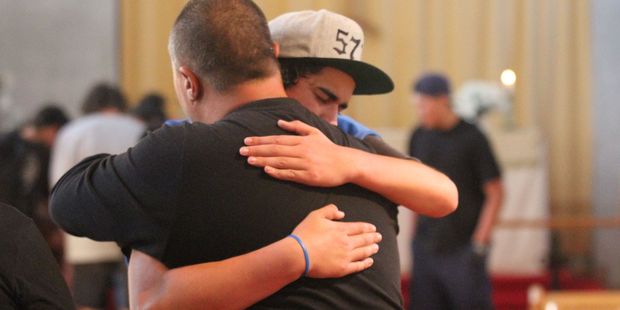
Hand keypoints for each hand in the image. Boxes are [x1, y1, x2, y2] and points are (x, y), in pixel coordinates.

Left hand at [240, 120, 355, 186]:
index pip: (276, 139)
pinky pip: (290, 174)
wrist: (346, 164)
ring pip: (280, 161)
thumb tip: (280, 122)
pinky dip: (278, 172)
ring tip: (249, 161)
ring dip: (263, 161)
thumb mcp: (314, 133)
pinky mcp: (309, 176)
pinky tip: (267, 170)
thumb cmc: (329, 148)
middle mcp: (302, 150)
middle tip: (241, 152)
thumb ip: (297, 126)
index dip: (260, 140)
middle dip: (257, 150)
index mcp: (302, 140)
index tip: (246, 141)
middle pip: (275, 150)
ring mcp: (305, 164)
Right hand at [291, 204, 380, 277]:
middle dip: (373, 238)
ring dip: (371, 249)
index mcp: (340, 229)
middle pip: (364, 239)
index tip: (373, 228)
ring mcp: (345, 256)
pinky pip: (358, 266)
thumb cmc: (305, 234)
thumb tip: (342, 213)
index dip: (367, 228)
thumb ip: (329, 210)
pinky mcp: (342, 269)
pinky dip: (365, 263)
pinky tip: (369, 261)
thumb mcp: (315, 215)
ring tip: (376, 248)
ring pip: (363, 252)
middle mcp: (346, 242)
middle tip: (379, 237)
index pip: (359, 228)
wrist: (298, 254)